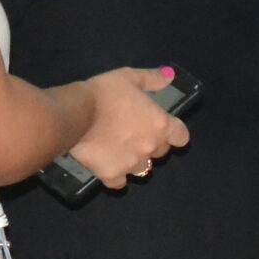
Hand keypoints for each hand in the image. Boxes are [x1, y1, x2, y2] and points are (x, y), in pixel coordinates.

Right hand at [69, 66, 190, 188]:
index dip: (175, 132)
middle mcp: (150, 148)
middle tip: (134, 133)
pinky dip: (116, 175)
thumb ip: (152, 79)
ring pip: (142, 168)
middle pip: (161, 152)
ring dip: (135, 160)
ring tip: (120, 149)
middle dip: (152, 144)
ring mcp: (132, 164)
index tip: (163, 128)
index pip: (182, 137)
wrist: (75, 113)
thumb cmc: (105, 92)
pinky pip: (120, 182)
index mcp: (160, 125)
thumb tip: (170, 76)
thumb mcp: (129, 77)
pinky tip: (108, 164)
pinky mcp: (112, 175)